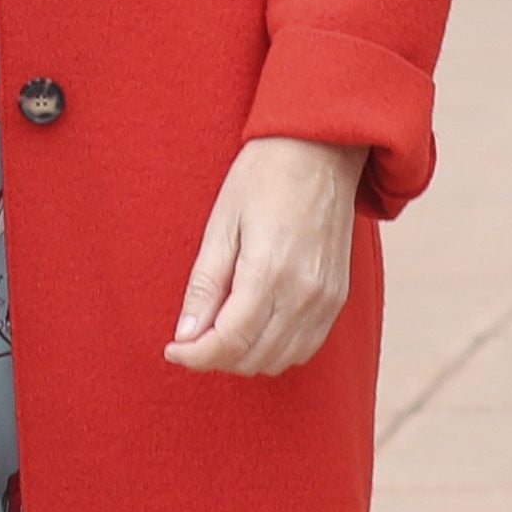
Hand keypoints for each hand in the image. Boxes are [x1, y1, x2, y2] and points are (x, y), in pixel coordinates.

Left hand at [169, 136, 371, 375]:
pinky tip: (255, 328)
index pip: (229, 341)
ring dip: (245, 358)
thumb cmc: (264, 177)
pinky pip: (305, 347)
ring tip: (220, 331)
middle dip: (215, 358)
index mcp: (269, 271)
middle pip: (253, 358)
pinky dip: (275, 350)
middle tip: (192, 337)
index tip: (172, 350)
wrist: (321, 150)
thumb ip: (205, 285)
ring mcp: (326, 299)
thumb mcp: (221, 224)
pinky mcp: (338, 298)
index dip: (194, 356)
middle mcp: (304, 293)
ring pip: (280, 361)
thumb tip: (186, 336)